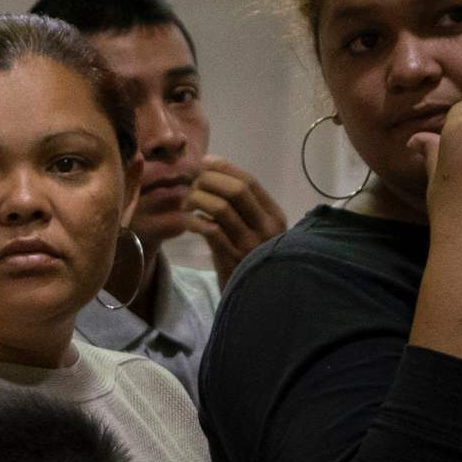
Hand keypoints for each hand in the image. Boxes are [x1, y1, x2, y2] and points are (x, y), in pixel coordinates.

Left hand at [190, 155, 285, 270]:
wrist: (255, 299)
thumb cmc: (250, 262)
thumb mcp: (254, 233)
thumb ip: (241, 210)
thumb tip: (213, 176)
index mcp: (274, 216)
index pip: (250, 182)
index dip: (225, 168)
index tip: (205, 162)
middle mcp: (266, 227)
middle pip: (237, 190)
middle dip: (210, 180)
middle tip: (193, 182)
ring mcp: (250, 244)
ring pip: (221, 208)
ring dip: (199, 199)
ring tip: (188, 202)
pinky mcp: (233, 259)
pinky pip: (211, 231)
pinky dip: (196, 222)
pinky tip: (189, 222)